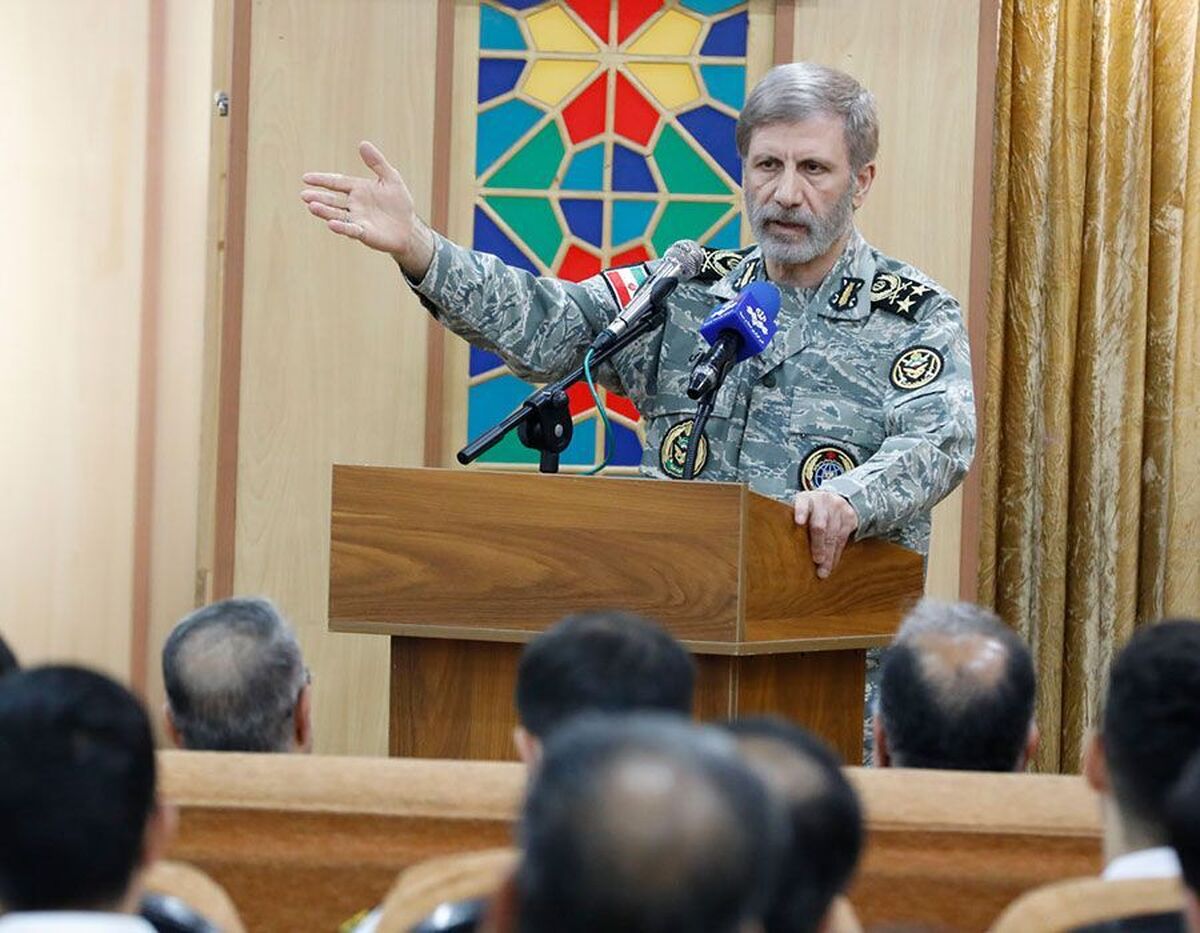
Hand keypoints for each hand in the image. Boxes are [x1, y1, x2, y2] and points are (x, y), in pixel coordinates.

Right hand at [300, 140, 433, 276]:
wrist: (409, 227)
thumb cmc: (399, 203)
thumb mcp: (391, 178)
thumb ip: (377, 162)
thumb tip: (363, 143)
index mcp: (358, 189)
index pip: (337, 183)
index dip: (322, 180)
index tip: (306, 178)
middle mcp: (354, 205)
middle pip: (332, 200)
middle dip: (319, 197)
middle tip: (304, 195)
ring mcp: (357, 219)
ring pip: (337, 214)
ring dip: (324, 211)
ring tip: (311, 206)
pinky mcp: (364, 233)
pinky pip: (351, 229)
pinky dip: (342, 227)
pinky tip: (331, 224)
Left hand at [793, 491, 858, 579]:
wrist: (833, 498)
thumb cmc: (810, 511)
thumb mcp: (800, 510)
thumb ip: (794, 523)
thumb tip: (781, 548)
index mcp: (806, 498)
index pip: (803, 503)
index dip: (801, 512)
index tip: (798, 522)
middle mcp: (822, 501)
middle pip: (820, 525)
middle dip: (818, 545)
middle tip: (817, 560)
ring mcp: (838, 508)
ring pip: (833, 535)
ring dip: (828, 555)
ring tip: (823, 571)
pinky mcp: (849, 516)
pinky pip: (843, 539)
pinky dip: (836, 554)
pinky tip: (832, 564)